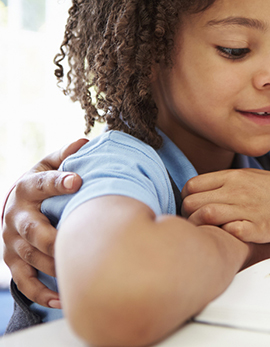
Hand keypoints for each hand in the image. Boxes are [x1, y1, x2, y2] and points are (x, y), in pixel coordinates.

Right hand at [2, 138, 86, 307]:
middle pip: (32, 229)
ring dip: (52, 266)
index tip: (78, 180)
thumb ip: (65, 155)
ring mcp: (12, 241)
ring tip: (75, 274)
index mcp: (28, 188)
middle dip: (52, 237)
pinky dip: (41, 293)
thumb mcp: (50, 165)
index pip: (42, 184)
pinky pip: (24, 282)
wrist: (15, 204)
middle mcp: (16, 216)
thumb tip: (83, 143)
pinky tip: (62, 300)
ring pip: (30, 257)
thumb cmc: (43, 183)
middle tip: (75, 242)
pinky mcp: (13, 262)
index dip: (59, 182)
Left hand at [182, 169, 269, 243]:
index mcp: (232, 177)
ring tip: (207, 232)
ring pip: (204, 216)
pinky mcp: (255, 229)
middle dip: (188, 215)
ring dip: (200, 227)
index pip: (191, 186)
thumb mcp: (247, 175)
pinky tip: (228, 236)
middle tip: (196, 223)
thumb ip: (222, 182)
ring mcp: (245, 209)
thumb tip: (196, 190)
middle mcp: (236, 191)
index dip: (187, 199)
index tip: (193, 207)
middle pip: (192, 202)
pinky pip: (227, 233)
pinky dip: (223, 236)